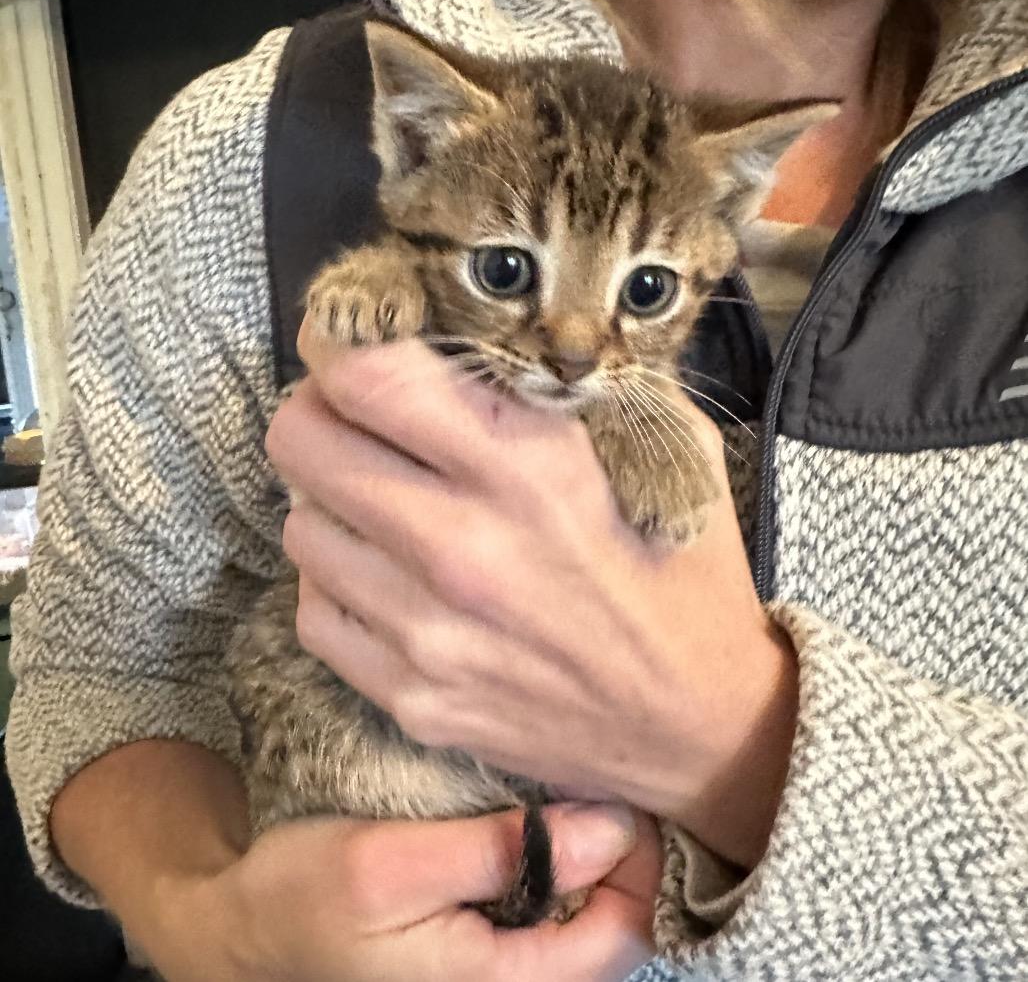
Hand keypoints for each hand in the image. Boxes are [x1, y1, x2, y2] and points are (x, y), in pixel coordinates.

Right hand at [150, 803, 659, 981]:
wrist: (248, 928)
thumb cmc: (307, 897)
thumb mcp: (393, 864)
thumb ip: (499, 851)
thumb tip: (608, 827)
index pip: (621, 936)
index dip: (638, 863)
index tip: (620, 792)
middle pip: (614, 930)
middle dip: (623, 857)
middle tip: (604, 780)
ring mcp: (493, 972)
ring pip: (586, 922)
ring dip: (595, 859)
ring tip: (579, 792)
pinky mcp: (480, 951)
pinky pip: (549, 915)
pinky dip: (562, 865)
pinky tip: (543, 822)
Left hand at [268, 333, 798, 866]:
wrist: (699, 724)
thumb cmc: (685, 572)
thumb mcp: (667, 447)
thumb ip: (576, 384)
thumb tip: (478, 342)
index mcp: (530, 465)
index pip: (371, 376)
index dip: (335, 339)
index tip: (340, 336)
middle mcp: (463, 545)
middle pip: (303, 442)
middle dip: (317, 414)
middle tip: (352, 419)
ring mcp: (427, 632)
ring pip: (300, 526)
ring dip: (330, 502)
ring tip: (383, 507)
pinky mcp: (412, 698)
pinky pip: (315, 611)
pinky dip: (338, 582)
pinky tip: (388, 578)